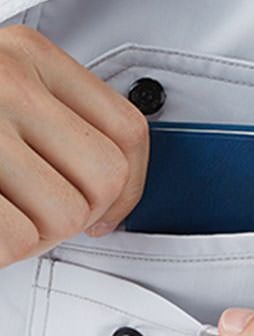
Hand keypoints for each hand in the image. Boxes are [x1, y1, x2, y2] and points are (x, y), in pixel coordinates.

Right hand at [0, 25, 148, 266]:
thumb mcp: (10, 95)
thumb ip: (62, 126)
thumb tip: (117, 194)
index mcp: (31, 58)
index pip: (128, 133)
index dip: (131, 187)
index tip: (108, 211)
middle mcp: (6, 82)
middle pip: (105, 179)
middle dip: (81, 213)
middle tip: (44, 212)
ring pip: (66, 214)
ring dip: (40, 234)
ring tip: (7, 216)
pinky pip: (18, 239)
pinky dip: (7, 248)